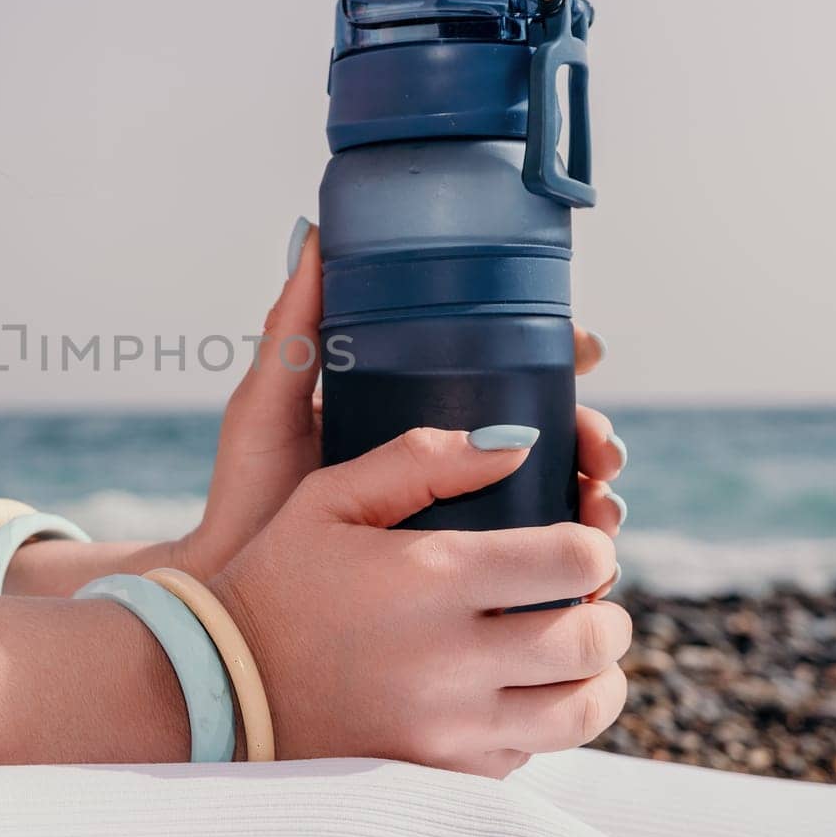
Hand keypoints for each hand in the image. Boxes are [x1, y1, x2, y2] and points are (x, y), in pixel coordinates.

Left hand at [176, 220, 626, 579]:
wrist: (236, 604)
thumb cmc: (247, 497)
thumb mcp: (268, 405)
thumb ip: (293, 329)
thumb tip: (316, 232)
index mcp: (410, 404)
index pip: (499, 365)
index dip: (554, 352)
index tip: (584, 348)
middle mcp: (442, 455)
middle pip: (543, 427)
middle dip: (589, 429)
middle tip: (598, 445)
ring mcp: (456, 514)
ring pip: (552, 491)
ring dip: (594, 490)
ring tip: (599, 501)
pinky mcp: (461, 572)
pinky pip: (533, 560)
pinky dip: (571, 558)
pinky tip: (587, 569)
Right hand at [210, 426, 629, 776]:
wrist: (221, 684)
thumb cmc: (278, 578)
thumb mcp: (328, 497)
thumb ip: (421, 459)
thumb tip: (519, 443)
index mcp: (431, 576)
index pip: (574, 559)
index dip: (594, 543)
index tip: (580, 542)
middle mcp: (450, 657)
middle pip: (591, 638)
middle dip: (608, 612)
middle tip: (590, 600)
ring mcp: (450, 726)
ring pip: (580, 710)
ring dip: (599, 677)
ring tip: (579, 655)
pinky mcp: (442, 772)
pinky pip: (532, 753)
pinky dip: (543, 722)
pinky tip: (517, 693)